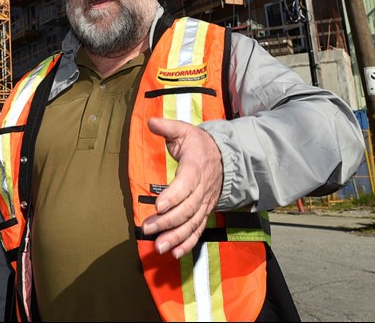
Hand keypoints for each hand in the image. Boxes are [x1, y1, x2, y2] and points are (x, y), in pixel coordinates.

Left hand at [140, 118, 222, 258]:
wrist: (226, 157)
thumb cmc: (199, 144)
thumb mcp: (185, 130)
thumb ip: (167, 127)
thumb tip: (151, 122)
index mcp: (196, 167)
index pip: (186, 184)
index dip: (173, 196)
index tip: (158, 206)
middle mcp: (203, 188)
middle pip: (187, 208)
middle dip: (167, 221)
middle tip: (148, 228)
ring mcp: (205, 202)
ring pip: (192, 223)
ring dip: (175, 237)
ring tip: (159, 246)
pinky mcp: (205, 211)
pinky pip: (198, 229)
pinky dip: (187, 243)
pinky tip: (174, 253)